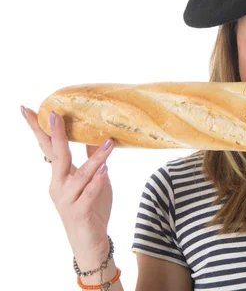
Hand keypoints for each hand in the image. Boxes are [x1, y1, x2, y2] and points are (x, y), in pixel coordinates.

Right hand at [22, 106, 114, 264]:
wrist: (92, 244)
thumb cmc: (92, 210)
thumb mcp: (95, 180)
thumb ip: (92, 160)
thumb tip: (97, 136)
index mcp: (60, 176)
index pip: (48, 148)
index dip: (39, 129)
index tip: (28, 109)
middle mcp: (59, 185)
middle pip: (56, 155)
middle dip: (56, 134)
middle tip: (54, 113)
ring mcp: (67, 200)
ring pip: (79, 174)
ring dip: (94, 158)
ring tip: (109, 142)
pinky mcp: (78, 212)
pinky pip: (88, 194)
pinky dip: (96, 181)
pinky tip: (105, 170)